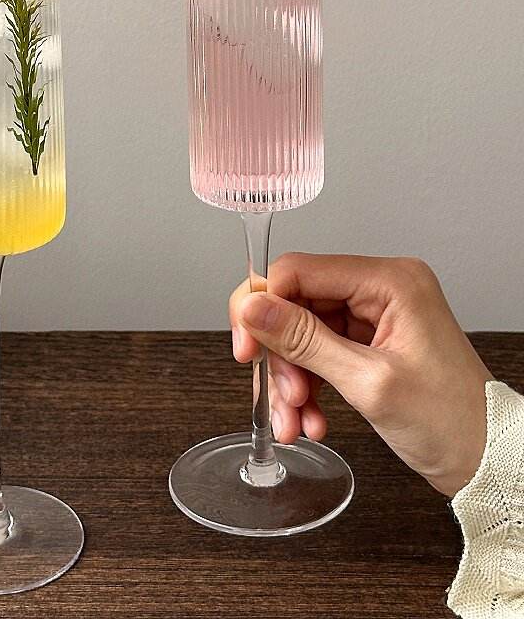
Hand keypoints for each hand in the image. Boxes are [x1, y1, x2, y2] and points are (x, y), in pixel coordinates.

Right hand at [229, 254, 493, 497]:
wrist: (488, 462)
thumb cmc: (452, 422)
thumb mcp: (368, 381)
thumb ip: (304, 340)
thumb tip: (252, 307)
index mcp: (389, 282)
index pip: (298, 271)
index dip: (262, 305)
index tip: (247, 347)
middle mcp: (379, 290)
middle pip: (295, 304)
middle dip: (280, 355)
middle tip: (280, 394)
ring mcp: (372, 317)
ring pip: (300, 334)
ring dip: (291, 379)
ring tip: (296, 420)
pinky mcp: (366, 342)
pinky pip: (317, 354)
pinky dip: (307, 387)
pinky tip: (310, 420)